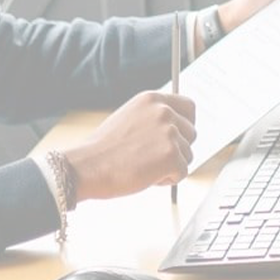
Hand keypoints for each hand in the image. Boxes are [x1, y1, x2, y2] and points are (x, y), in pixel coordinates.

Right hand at [64, 90, 195, 200]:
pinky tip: (146, 175)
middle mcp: (163, 111)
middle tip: (152, 158)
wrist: (87, 167)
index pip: (188, 106)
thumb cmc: (103, 150)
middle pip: (192, 133)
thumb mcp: (129, 118)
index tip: (179, 136)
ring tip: (144, 166)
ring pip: (187, 155)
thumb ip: (152, 118)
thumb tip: (174, 129)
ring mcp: (169, 133)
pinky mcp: (172, 155)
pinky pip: (182, 173)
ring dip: (170, 166)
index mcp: (152, 99)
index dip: (186, 125)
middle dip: (178, 149)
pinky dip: (167, 180)